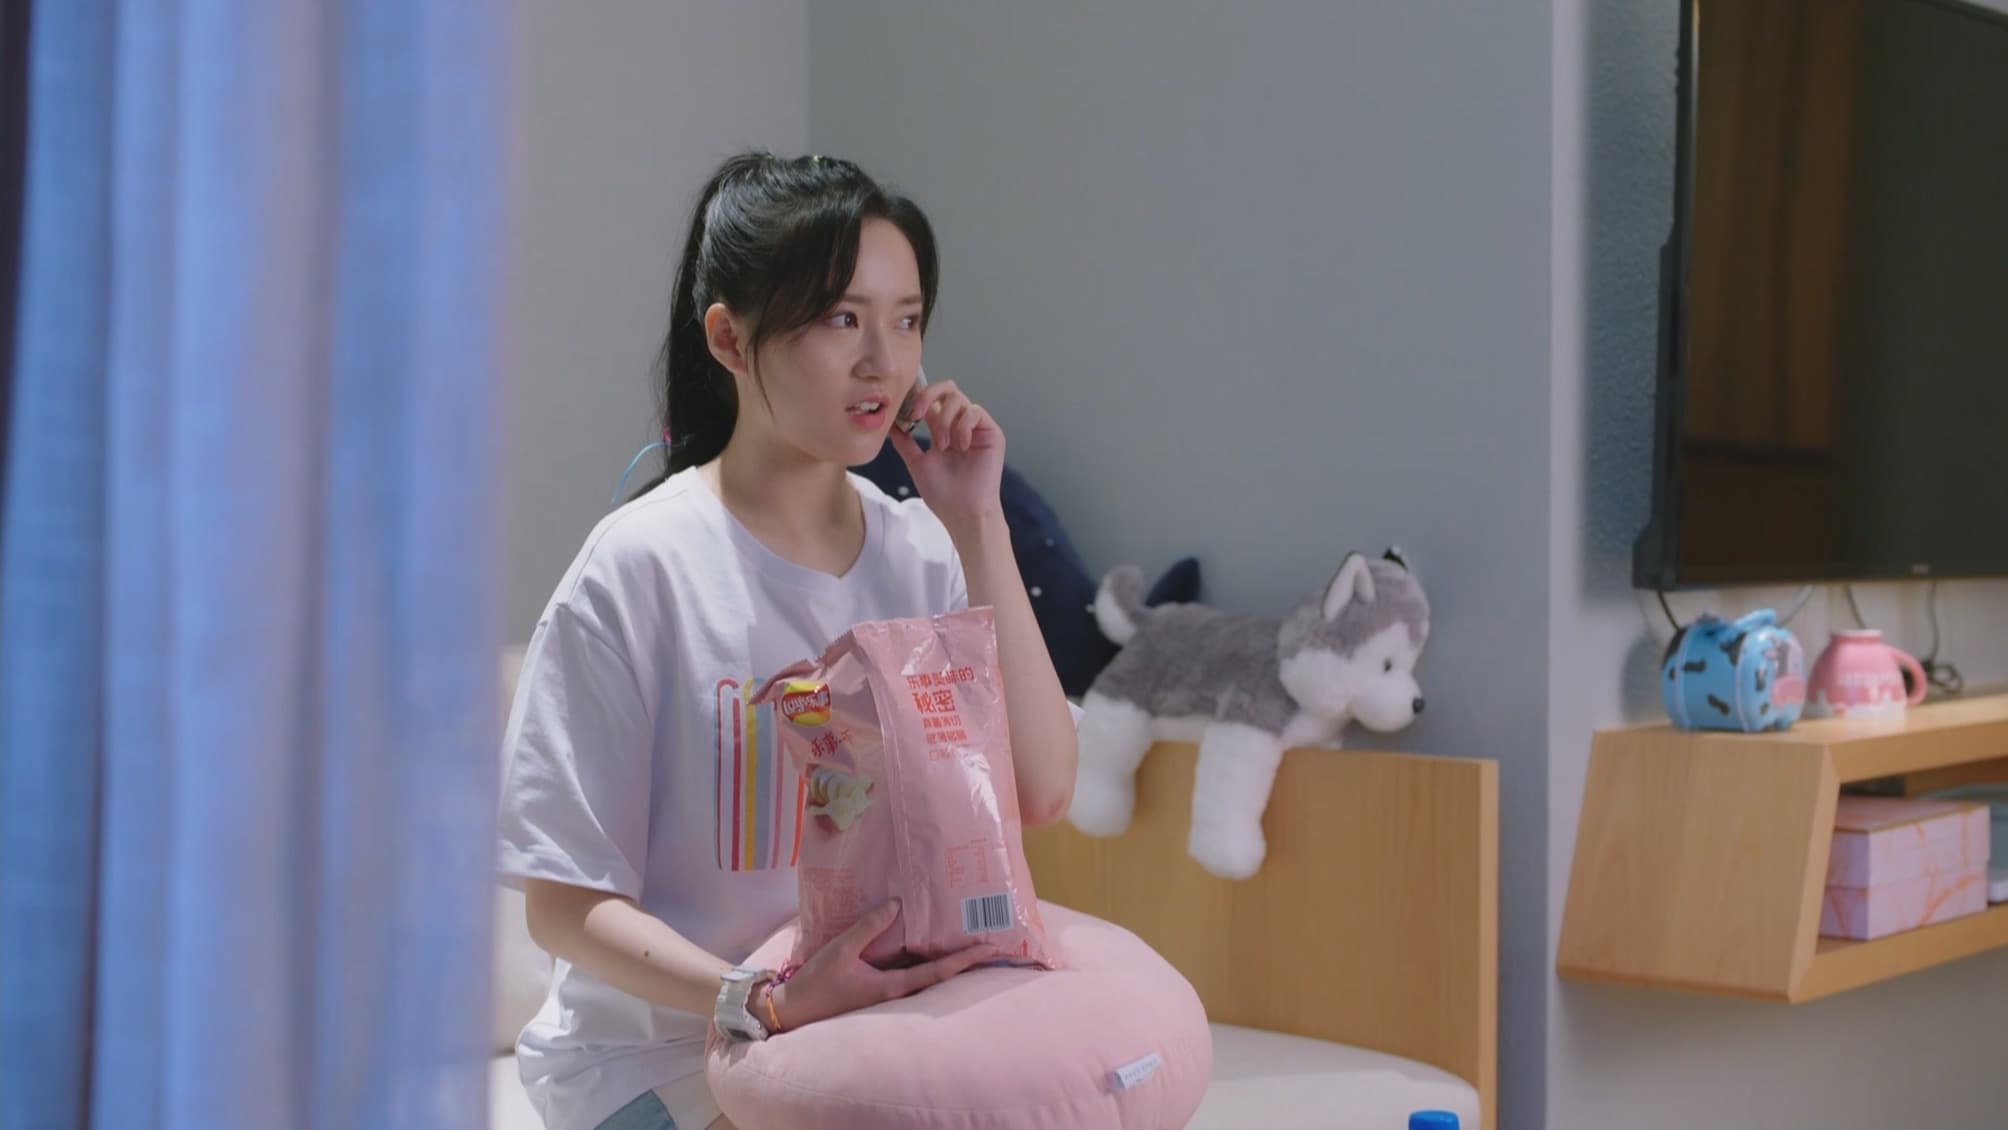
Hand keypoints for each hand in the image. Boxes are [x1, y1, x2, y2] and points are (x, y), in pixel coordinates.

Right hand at [766, 900, 995, 1030]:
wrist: (795, 1010)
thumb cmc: (817, 983)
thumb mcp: (841, 950)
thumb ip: (868, 928)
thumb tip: (896, 904)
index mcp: (892, 987)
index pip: (937, 972)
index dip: (964, 960)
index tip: (989, 948)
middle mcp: (895, 992)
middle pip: (937, 975)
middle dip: (964, 961)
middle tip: (990, 943)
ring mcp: (887, 992)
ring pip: (924, 975)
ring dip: (945, 960)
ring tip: (967, 941)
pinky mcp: (877, 988)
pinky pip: (906, 972)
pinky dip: (922, 959)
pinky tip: (926, 944)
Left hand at [888, 378, 1004, 538]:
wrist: (962, 512)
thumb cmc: (943, 494)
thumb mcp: (916, 463)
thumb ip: (904, 442)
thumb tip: (889, 423)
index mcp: (943, 429)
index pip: (932, 400)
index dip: (918, 398)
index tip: (906, 412)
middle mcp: (960, 424)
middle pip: (947, 389)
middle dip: (929, 395)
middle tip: (918, 414)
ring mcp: (976, 428)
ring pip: (958, 399)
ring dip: (945, 421)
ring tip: (943, 446)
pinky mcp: (992, 433)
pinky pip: (976, 411)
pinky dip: (963, 425)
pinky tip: (960, 446)